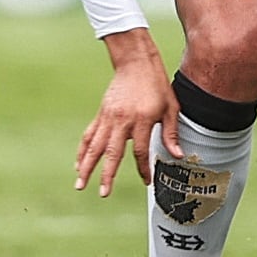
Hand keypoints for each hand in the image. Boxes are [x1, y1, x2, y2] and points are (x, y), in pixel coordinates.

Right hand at [74, 30, 179, 197]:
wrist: (136, 63)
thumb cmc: (156, 85)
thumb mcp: (171, 108)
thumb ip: (171, 133)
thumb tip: (178, 156)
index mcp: (142, 120)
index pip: (140, 151)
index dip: (143, 168)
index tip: (146, 180)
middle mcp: (123, 120)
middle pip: (112, 153)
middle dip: (107, 175)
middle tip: (103, 193)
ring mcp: (109, 117)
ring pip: (95, 146)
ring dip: (86, 166)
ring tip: (79, 184)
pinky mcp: (101, 114)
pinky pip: (89, 135)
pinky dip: (82, 151)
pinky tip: (78, 164)